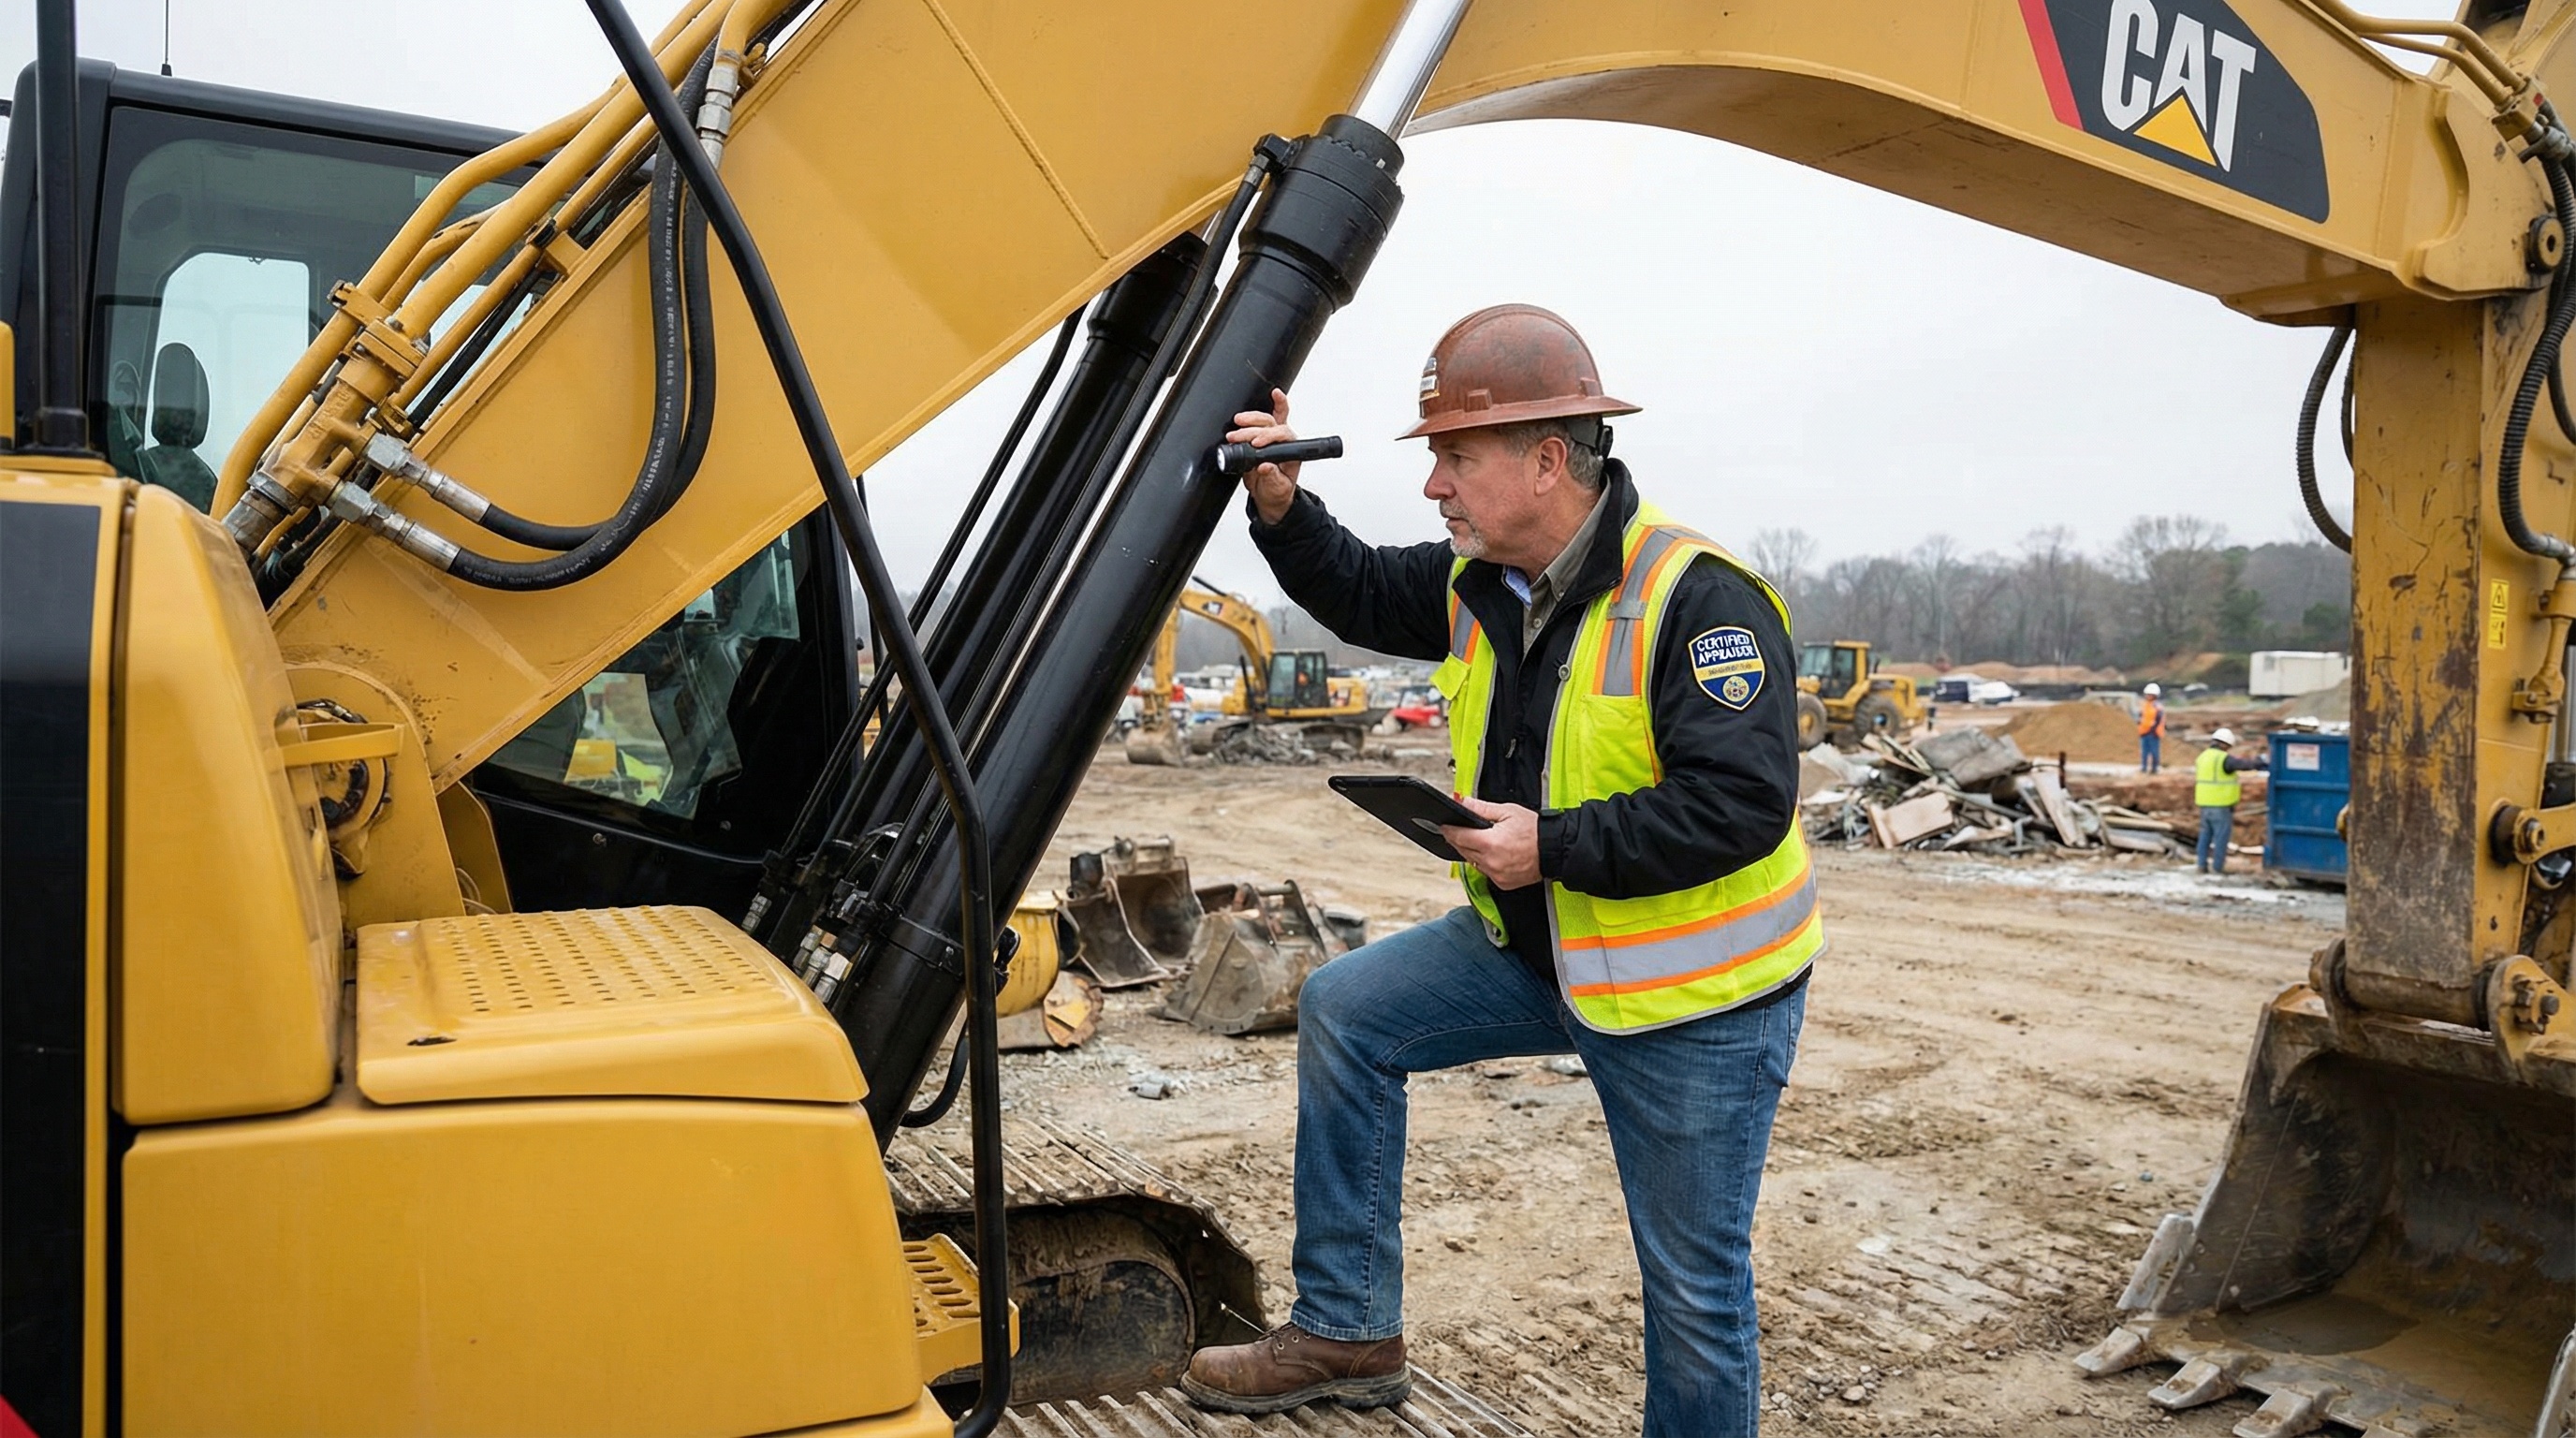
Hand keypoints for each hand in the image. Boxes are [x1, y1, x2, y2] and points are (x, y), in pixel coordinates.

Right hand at [1227, 388, 1300, 524]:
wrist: (1270, 496)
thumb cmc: (1277, 491)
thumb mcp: (1276, 488)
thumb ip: (1272, 477)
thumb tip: (1265, 466)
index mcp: (1292, 451)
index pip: (1283, 435)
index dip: (1269, 437)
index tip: (1255, 444)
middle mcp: (1284, 441)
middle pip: (1272, 423)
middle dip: (1253, 427)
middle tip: (1237, 436)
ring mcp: (1273, 437)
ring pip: (1266, 418)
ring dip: (1250, 419)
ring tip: (1236, 424)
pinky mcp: (1261, 436)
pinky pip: (1266, 418)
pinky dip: (1262, 410)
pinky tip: (1262, 402)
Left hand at [1443, 795, 1541, 889]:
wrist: (1554, 849)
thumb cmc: (1535, 830)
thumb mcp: (1507, 812)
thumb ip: (1481, 808)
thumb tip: (1461, 802)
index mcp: (1490, 843)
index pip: (1458, 837)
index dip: (1449, 829)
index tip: (1444, 825)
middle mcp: (1491, 862)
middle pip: (1462, 850)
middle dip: (1458, 839)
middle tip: (1459, 830)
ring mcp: (1496, 875)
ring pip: (1472, 862)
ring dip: (1471, 851)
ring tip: (1480, 840)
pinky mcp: (1502, 884)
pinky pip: (1484, 872)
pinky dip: (1484, 863)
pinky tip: (1492, 854)